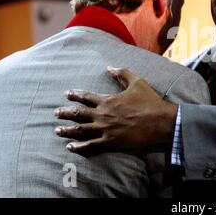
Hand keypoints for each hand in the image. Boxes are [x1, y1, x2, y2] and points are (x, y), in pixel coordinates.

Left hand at [54, 66, 176, 153]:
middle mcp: (103, 114)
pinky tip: (70, 147)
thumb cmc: (150, 101)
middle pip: (78, 114)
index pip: (86, 97)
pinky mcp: (111, 142)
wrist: (160, 122)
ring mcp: (105, 129)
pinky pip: (91, 145)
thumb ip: (122, 74)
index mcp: (108, 100)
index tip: (66, 94)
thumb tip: (109, 67)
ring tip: (57, 130)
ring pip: (80, 130)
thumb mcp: (137, 82)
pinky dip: (79, 147)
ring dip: (67, 130)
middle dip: (65, 113)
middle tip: (55, 113)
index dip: (75, 95)